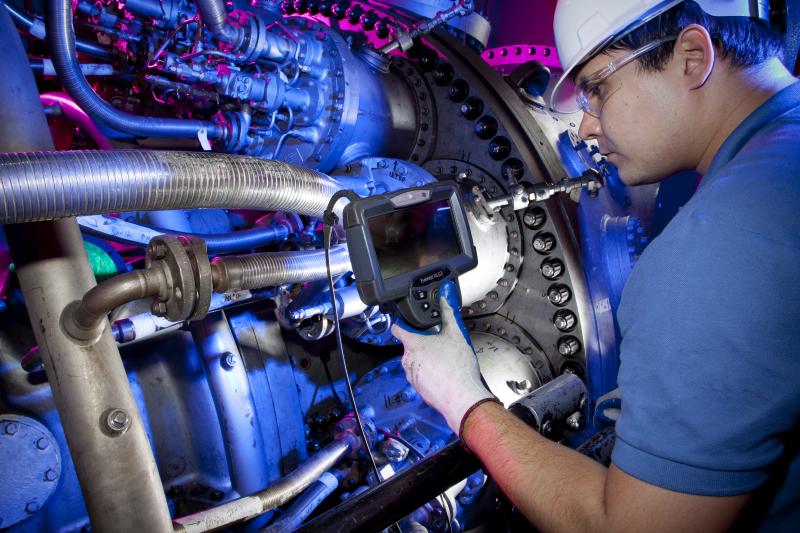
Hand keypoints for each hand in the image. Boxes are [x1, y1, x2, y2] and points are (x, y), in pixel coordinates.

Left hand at [391, 281, 495, 434]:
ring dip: (427, 361)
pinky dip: (429, 374)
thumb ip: (449, 313)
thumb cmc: (458, 367)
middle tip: (439, 345)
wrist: (461, 396)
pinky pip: (421, 376)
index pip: (398, 329)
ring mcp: (411, 375)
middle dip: (423, 345)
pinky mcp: (417, 389)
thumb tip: (446, 299)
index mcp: (413, 344)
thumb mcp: (456, 334)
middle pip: (411, 347)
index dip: (400, 324)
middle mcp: (408, 360)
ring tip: (445, 362)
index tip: (402, 322)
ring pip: (416, 362)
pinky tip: (444, 375)